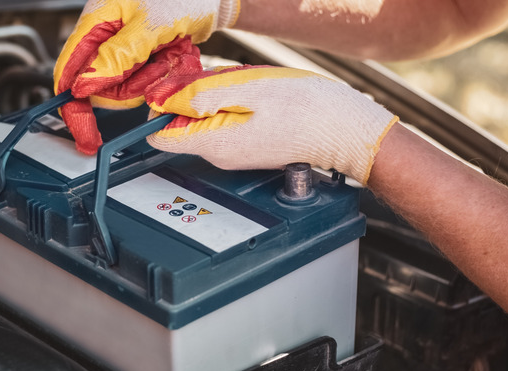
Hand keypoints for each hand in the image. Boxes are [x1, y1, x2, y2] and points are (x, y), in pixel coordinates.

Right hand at [54, 0, 239, 153]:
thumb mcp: (149, 24)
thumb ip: (117, 56)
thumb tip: (85, 85)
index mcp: (94, 23)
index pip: (68, 73)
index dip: (75, 107)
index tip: (87, 135)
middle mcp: (104, 38)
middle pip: (101, 88)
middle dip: (131, 86)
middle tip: (156, 62)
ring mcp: (123, 50)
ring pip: (126, 89)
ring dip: (152, 78)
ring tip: (169, 51)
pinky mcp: (141, 58)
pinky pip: (145, 83)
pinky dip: (162, 74)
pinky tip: (174, 53)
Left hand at [145, 65, 398, 183]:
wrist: (347, 131)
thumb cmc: (309, 110)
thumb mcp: (251, 89)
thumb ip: (204, 95)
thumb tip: (167, 99)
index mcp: (215, 143)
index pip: (160, 135)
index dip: (160, 106)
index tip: (175, 85)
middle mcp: (220, 154)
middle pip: (183, 122)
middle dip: (194, 94)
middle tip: (226, 78)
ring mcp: (234, 153)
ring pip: (206, 117)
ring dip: (218, 96)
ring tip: (249, 87)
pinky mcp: (248, 146)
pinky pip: (226, 120)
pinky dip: (234, 102)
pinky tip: (258, 95)